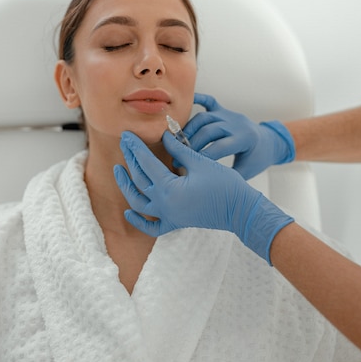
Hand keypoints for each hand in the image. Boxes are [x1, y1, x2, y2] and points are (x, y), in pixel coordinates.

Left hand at [114, 130, 293, 263]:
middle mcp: (164, 204)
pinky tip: (128, 212)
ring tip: (118, 170)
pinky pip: (152, 227)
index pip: (146, 163)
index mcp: (169, 188)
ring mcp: (169, 216)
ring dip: (126, 186)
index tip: (127, 134)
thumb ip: (178, 150)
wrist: (242, 210)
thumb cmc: (225, 185)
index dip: (135, 146)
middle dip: (130, 158)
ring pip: (139, 202)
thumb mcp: (200, 162)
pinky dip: (139, 221)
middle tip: (124, 142)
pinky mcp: (176, 223)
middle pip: (140, 178)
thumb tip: (164, 137)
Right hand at [183, 93, 294, 179]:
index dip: (201, 156)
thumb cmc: (257, 158)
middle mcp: (236, 124)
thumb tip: (204, 183)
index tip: (185, 166)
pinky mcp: (224, 110)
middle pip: (208, 130)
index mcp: (245, 139)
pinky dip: (197, 99)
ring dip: (189, 129)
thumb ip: (228, 176)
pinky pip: (209, 101)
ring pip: (204, 117)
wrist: (269, 142)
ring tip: (177, 143)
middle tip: (177, 158)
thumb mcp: (247, 171)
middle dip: (191, 145)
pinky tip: (186, 102)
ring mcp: (229, 115)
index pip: (218, 147)